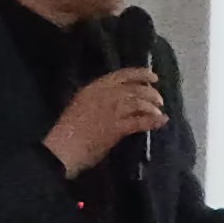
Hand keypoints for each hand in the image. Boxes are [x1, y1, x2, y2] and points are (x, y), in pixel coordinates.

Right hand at [39, 67, 172, 174]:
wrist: (62, 148)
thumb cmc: (68, 129)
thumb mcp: (81, 105)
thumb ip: (97, 99)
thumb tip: (116, 99)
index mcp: (94, 88)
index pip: (122, 75)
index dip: (140, 74)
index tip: (153, 77)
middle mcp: (104, 95)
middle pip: (134, 89)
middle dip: (150, 93)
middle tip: (159, 99)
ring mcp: (111, 111)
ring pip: (139, 103)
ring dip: (152, 106)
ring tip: (158, 111)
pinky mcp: (116, 128)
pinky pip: (139, 122)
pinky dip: (152, 121)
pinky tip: (161, 121)